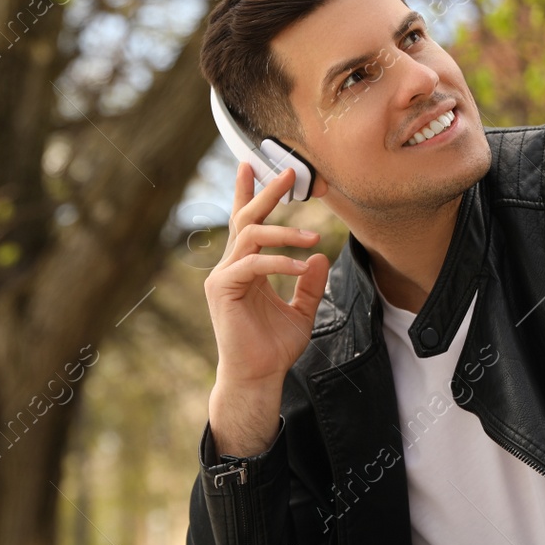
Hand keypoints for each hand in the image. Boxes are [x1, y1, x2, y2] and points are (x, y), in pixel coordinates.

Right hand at [204, 162, 329, 389]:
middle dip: (265, 194)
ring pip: (251, 236)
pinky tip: (302, 266)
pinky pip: (253, 263)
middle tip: (287, 173)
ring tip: (313, 235)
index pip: (247, 225)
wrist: (258, 377)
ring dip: (284, 232)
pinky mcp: (222, 289)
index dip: (250, 194)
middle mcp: (230, 267)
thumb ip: (310, 285)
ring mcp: (223, 276)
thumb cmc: (274, 349)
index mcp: (245, 269)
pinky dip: (280, 262)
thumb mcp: (302, 312)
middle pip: (246, 220)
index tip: (256, 166)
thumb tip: (321, 257)